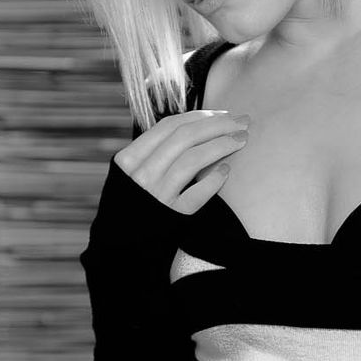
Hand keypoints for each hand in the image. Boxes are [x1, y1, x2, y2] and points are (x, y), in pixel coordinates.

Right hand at [114, 108, 250, 213]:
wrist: (119, 247)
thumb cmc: (131, 205)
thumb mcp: (130, 175)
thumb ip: (153, 153)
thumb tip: (193, 129)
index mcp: (129, 158)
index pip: (169, 126)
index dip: (199, 116)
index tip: (221, 114)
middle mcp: (140, 174)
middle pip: (184, 137)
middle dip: (217, 125)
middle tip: (242, 122)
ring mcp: (155, 196)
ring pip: (192, 160)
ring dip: (221, 145)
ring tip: (241, 140)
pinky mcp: (170, 217)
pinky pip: (196, 195)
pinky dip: (213, 181)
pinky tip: (226, 171)